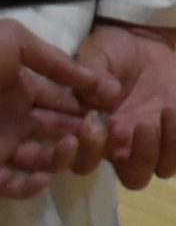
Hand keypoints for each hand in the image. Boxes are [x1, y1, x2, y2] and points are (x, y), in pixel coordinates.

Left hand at [0, 19, 114, 199]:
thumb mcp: (12, 40)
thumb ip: (53, 57)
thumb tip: (93, 78)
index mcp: (20, 86)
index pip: (64, 97)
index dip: (90, 100)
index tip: (115, 104)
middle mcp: (14, 116)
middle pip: (60, 127)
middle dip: (85, 128)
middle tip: (103, 128)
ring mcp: (0, 144)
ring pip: (44, 158)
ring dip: (64, 156)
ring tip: (72, 145)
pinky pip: (14, 185)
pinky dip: (31, 184)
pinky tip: (42, 174)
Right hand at [73, 24, 175, 190]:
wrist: (140, 42)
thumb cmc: (109, 54)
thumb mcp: (94, 58)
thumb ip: (90, 76)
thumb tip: (104, 97)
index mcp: (95, 135)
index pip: (84, 164)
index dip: (87, 154)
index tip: (96, 124)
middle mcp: (124, 146)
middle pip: (134, 178)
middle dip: (142, 157)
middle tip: (144, 122)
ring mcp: (157, 141)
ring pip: (165, 169)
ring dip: (171, 145)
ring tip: (169, 110)